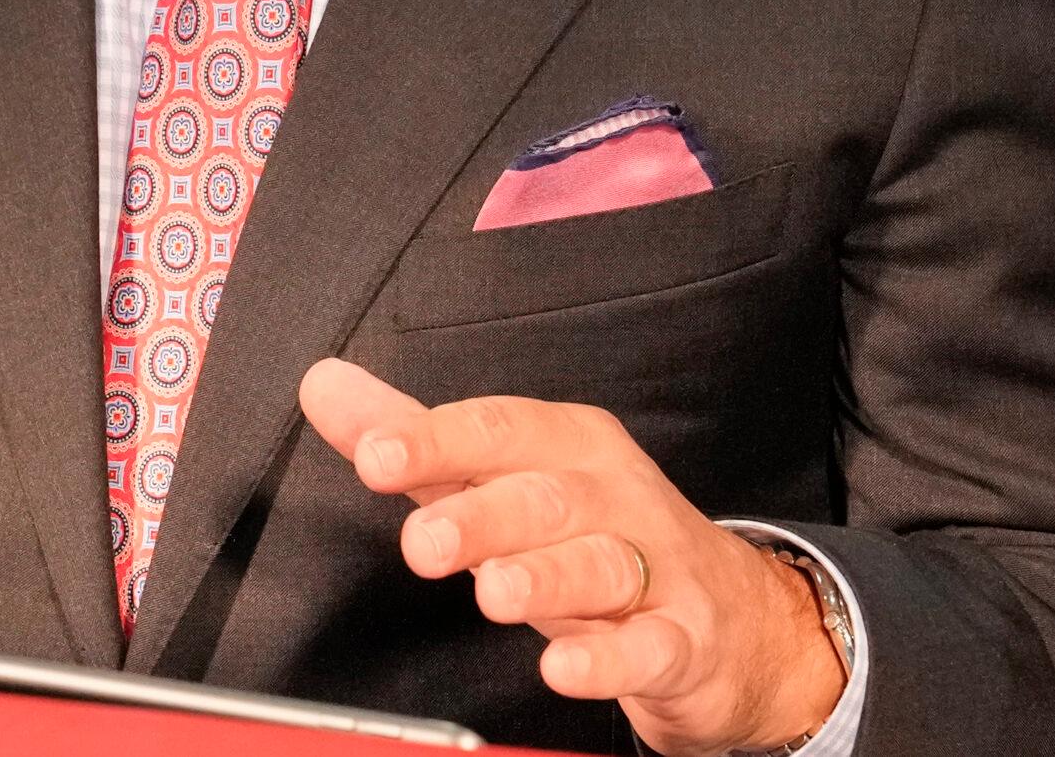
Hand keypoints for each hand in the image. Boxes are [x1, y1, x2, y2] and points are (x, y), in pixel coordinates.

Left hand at [300, 359, 845, 755]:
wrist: (730, 617)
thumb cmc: (597, 534)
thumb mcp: (506, 480)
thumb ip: (417, 440)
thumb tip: (325, 386)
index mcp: (568, 444)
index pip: (497, 430)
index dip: (435, 440)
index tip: (374, 454)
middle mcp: (613, 495)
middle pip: (544, 495)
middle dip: (480, 514)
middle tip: (421, 542)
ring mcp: (655, 567)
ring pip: (599, 565)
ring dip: (544, 577)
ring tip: (492, 593)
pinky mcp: (683, 638)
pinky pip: (649, 646)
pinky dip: (607, 658)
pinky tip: (563, 667)